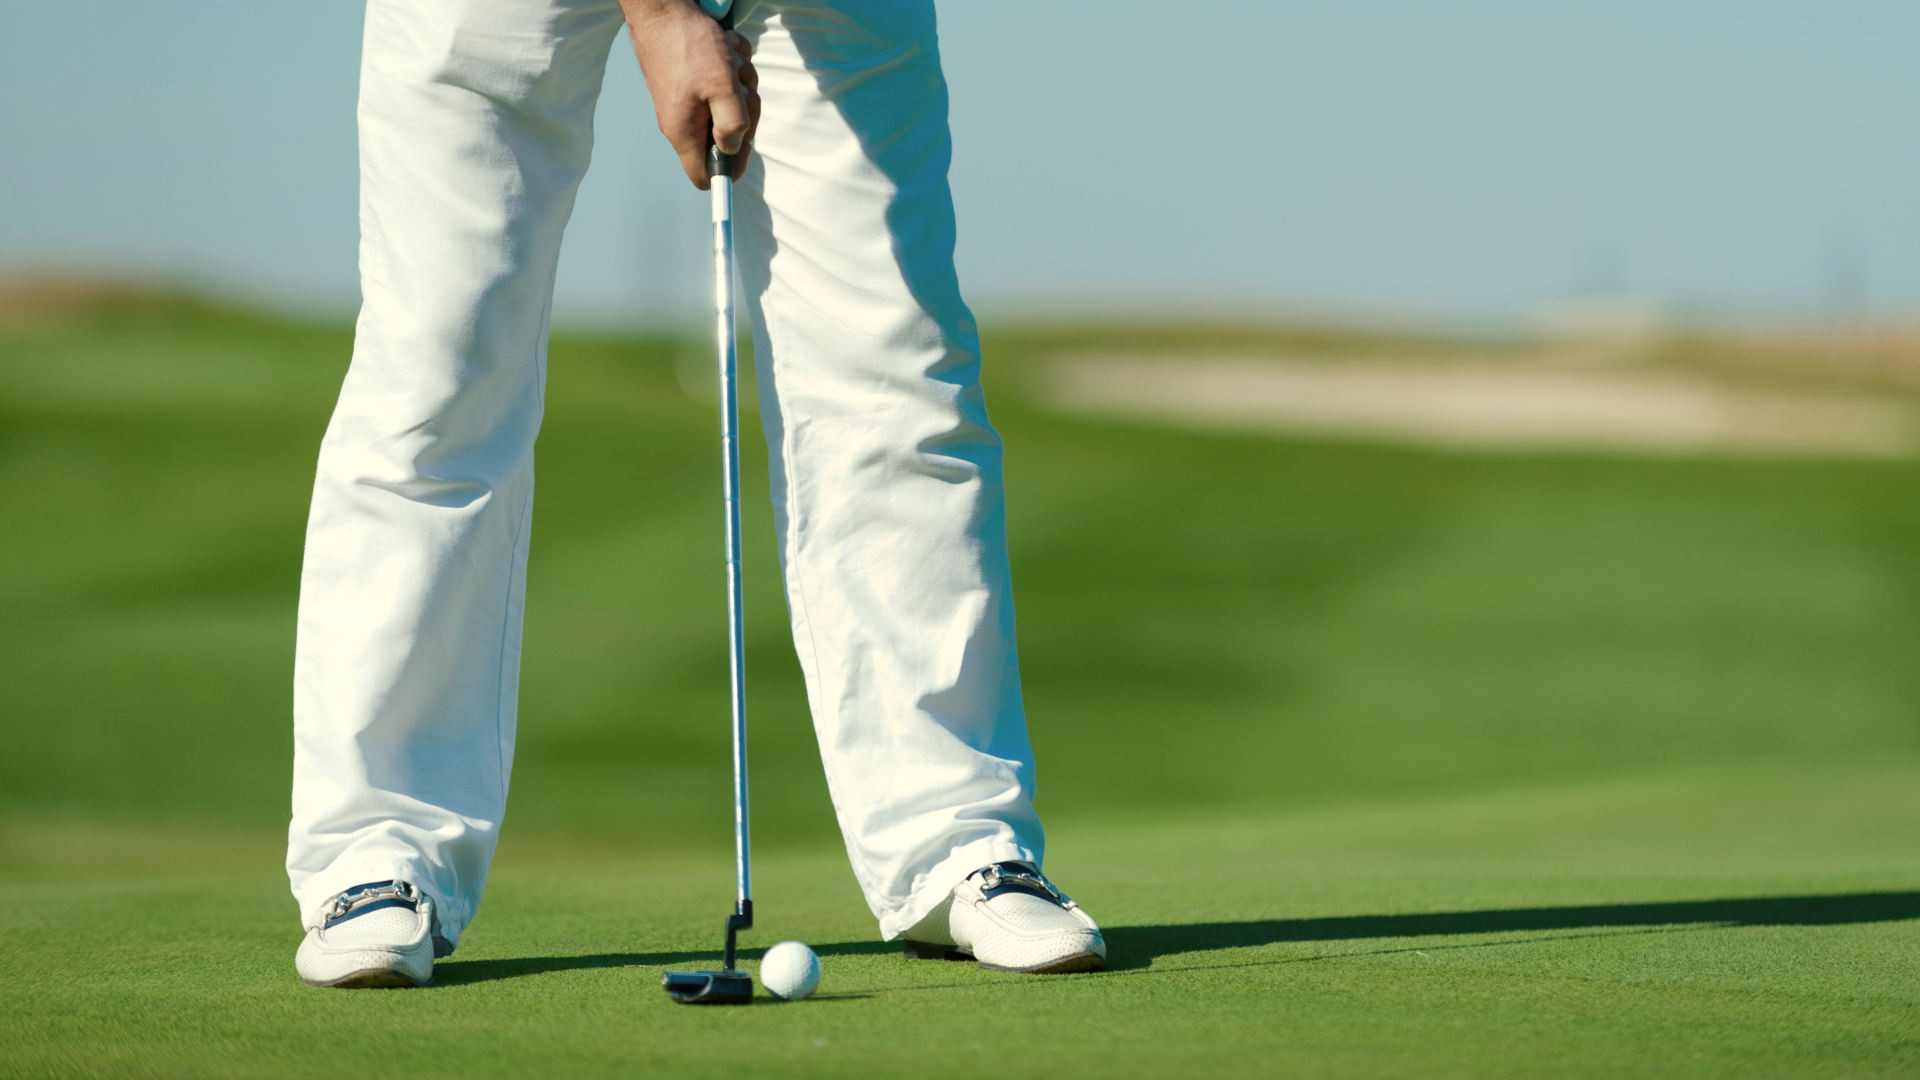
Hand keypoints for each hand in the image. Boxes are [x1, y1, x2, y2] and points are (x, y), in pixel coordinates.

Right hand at [621, 0, 760, 188]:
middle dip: (742, 111)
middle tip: (737, 87)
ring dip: (739, 82)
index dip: (730, 169)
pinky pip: (724, 83)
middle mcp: (684, 120)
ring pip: (730, 106)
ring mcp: (687, 100)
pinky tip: (725, 48)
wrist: (664, 8)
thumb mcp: (723, 86)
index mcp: (684, 132)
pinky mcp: (692, 82)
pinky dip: (731, 65)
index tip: (745, 147)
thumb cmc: (689, 45)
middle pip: (726, 137)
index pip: (705, 176)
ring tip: (729, 59)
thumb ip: (734, 124)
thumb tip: (734, 147)